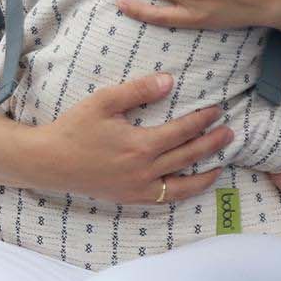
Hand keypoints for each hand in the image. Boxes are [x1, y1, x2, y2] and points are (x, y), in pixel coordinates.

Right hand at [37, 73, 233, 203]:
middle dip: (213, 144)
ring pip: (184, 184)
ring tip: (223, 164)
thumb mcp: (104, 102)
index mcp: (140, 145)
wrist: (50, 162)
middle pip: (189, 156)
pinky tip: (193, 184)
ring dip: (207, 173)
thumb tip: (169, 81)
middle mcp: (145, 171)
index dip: (203, 120)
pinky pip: (167, 198)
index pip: (182, 131)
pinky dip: (185, 192)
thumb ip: (138, 91)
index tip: (217, 110)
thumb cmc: (74, 128)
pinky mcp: (131, 198)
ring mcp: (139, 188)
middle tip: (231, 133)